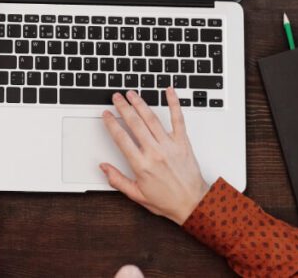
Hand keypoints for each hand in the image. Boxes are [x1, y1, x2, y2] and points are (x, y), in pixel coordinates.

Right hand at [99, 88, 209, 224]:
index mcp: (141, 165)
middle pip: (135, 124)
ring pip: (152, 119)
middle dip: (123, 107)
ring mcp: (170, 146)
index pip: (122, 138)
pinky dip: (174, 104)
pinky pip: (178, 120)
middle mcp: (155, 153)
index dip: (112, 124)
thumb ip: (117, 180)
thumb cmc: (167, 201)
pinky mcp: (183, 143)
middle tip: (116, 97)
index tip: (106, 115)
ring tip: (132, 94)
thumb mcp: (137, 195)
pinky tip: (170, 92)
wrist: (193, 204)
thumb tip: (104, 167)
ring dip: (140, 104)